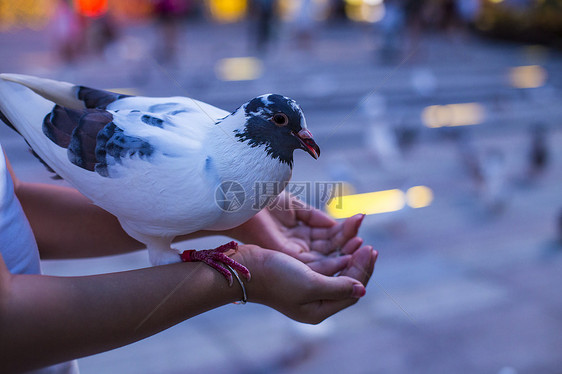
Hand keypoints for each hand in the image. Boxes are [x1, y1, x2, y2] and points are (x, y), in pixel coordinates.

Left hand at [229, 192, 365, 274]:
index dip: (346, 231)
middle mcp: (299, 246)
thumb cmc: (265, 200)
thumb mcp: (296, 207)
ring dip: (345, 254)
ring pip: (326, 260)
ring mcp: (293, 254)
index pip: (329, 236)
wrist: (244, 199)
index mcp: (301, 234)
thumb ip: (316, 217)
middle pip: (331, 250)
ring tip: (361, 245)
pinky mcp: (287, 257)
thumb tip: (335, 225)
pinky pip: (314, 264)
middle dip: (350, 244)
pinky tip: (346, 255)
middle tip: (367, 240)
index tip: (361, 218)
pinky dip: (331, 262)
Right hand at [233, 243, 377, 323]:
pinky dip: (335, 256)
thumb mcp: (310, 284)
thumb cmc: (276, 278)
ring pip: (337, 273)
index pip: (352, 292)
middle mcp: (315, 302)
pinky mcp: (299, 276)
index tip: (370, 250)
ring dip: (349, 258)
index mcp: (319, 310)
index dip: (363, 271)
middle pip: (347, 283)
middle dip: (359, 265)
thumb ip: (338, 287)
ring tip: (360, 243)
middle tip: (370, 247)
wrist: (246, 269)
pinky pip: (325, 266)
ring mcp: (307, 289)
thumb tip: (362, 289)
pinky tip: (341, 245)